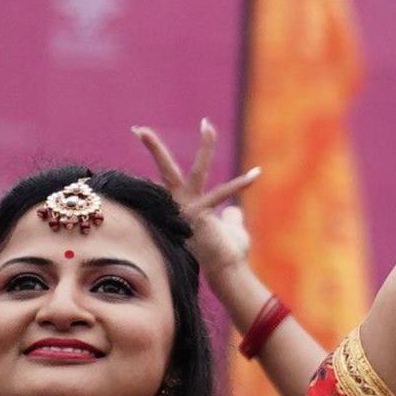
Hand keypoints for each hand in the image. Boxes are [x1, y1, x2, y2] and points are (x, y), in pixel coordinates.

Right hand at [132, 120, 260, 275]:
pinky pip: (223, 195)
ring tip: (207, 124)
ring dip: (205, 147)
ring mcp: (188, 208)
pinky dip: (243, 184)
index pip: (170, 178)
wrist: (227, 271)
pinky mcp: (201, 215)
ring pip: (195, 171)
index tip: (146, 145)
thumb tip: (234, 209)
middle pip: (166, 171)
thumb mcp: (230, 229)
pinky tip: (257, 173)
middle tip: (138, 128)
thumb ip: (230, 216)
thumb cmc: (227, 253)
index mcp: (185, 203)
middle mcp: (180, 204)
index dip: (162, 164)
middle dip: (153, 148)